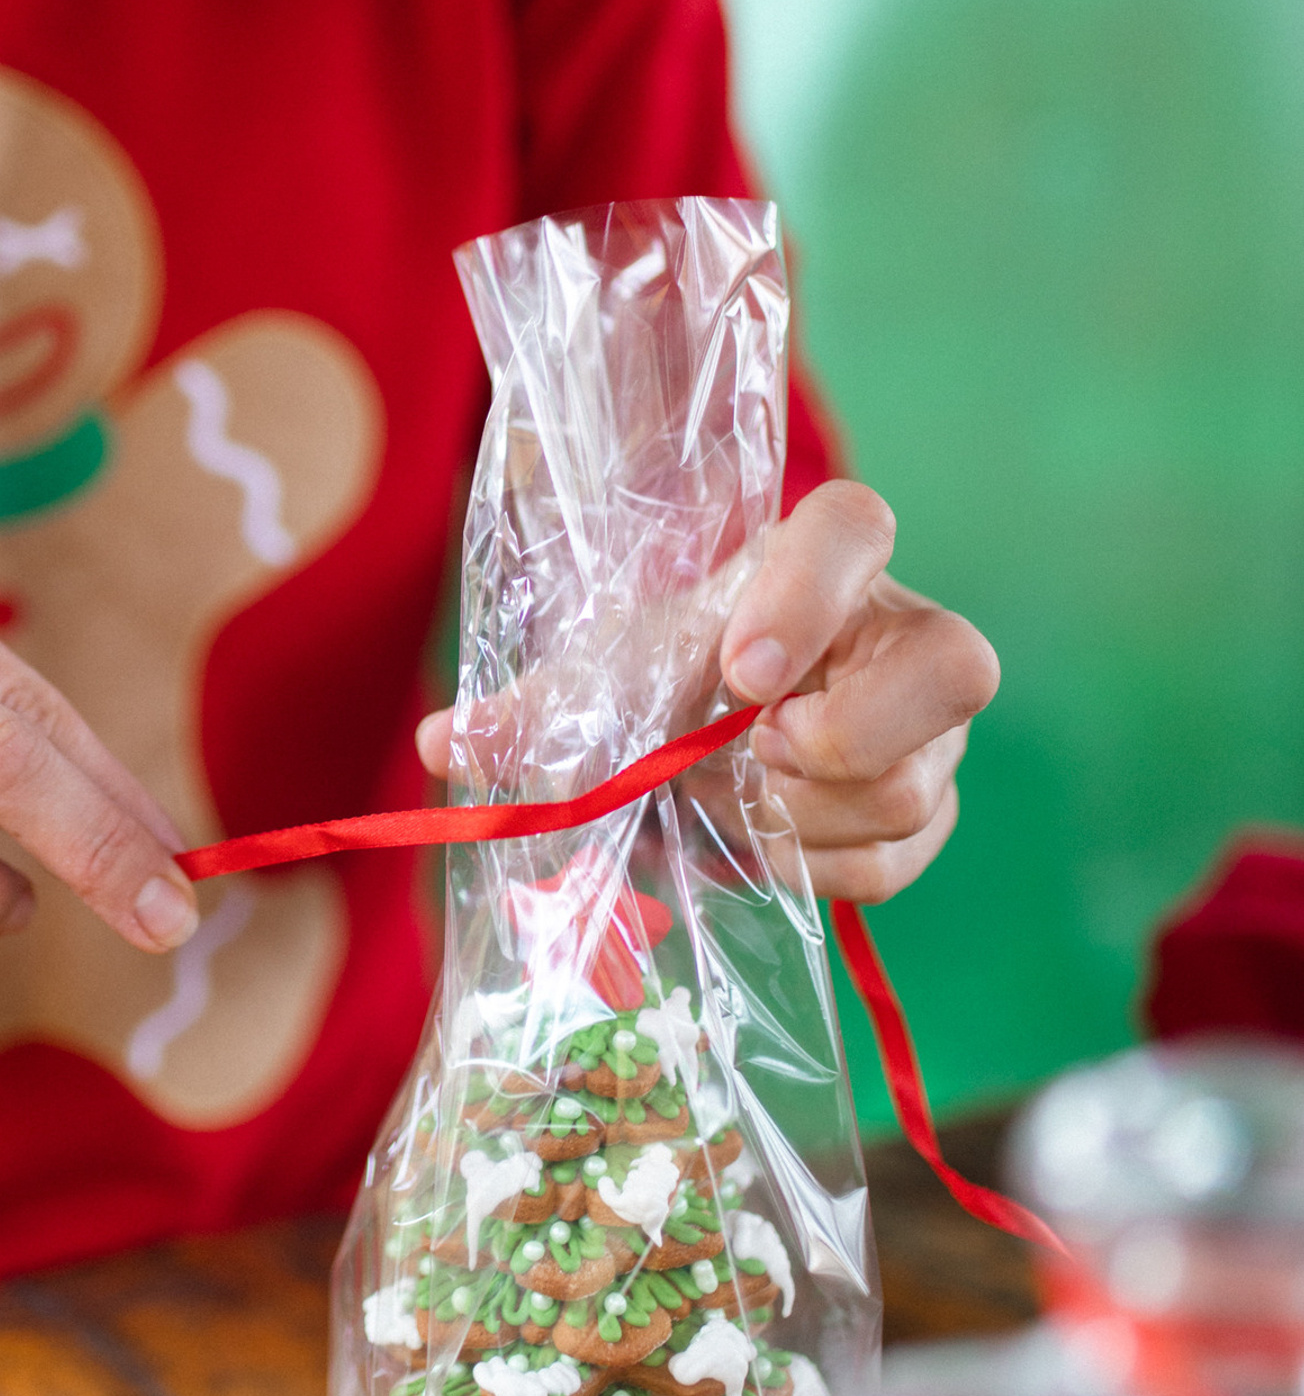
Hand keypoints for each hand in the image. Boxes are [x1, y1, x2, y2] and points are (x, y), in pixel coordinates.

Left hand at [414, 481, 998, 902]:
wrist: (717, 726)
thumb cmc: (673, 670)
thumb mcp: (611, 672)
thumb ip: (543, 704)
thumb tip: (444, 742)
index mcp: (826, 556)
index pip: (856, 526)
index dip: (808, 597)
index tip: (738, 672)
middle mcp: (907, 630)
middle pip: (952, 669)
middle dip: (833, 740)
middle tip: (751, 752)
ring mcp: (936, 726)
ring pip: (908, 787)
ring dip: (792, 816)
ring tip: (724, 793)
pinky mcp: (931, 804)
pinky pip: (895, 861)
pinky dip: (809, 869)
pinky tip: (753, 840)